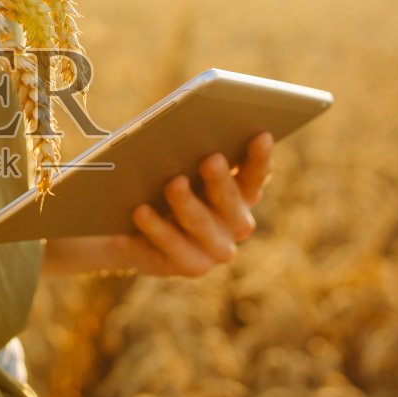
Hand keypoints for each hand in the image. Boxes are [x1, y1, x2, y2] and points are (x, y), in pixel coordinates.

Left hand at [124, 131, 273, 274]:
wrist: (135, 232)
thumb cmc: (164, 186)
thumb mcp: (180, 168)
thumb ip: (191, 154)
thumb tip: (190, 131)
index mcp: (243, 193)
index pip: (256, 174)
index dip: (260, 157)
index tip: (261, 135)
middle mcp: (236, 223)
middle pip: (231, 199)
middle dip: (221, 180)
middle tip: (211, 159)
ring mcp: (216, 248)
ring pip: (201, 223)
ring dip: (187, 203)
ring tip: (174, 183)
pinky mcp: (191, 265)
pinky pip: (172, 245)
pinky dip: (156, 227)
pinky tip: (140, 210)